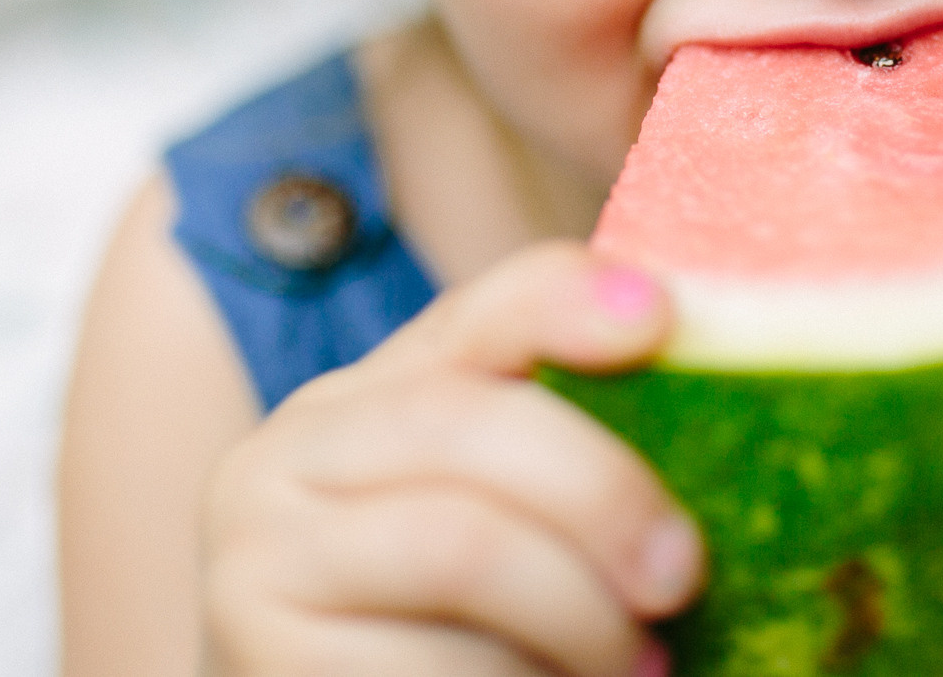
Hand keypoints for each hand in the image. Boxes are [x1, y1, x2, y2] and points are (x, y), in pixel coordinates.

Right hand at [199, 241, 702, 675]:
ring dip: (578, 617)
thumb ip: (551, 449)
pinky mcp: (272, 661)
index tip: (655, 315)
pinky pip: (436, 661)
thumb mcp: (488, 523)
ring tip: (631, 666)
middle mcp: (283, 458)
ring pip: (462, 547)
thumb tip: (682, 352)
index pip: (469, 317)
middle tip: (680, 575)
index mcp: (355, 401)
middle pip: (468, 426)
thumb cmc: (435, 637)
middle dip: (600, 492)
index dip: (563, 301)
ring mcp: (260, 562)